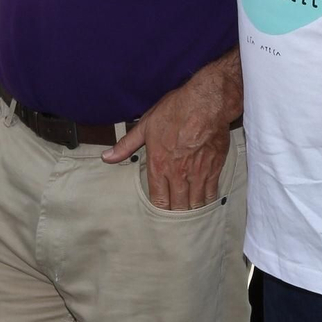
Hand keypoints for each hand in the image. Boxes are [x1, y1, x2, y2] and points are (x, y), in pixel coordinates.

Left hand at [101, 67, 233, 209]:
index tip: (159, 212)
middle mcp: (179, 174)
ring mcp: (198, 174)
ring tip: (188, 213)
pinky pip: (211, 193)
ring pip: (195, 203)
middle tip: (174, 218)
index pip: (158, 199)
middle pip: (177, 206)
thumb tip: (107, 157)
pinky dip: (207, 201)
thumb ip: (126, 145)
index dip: (159, 209)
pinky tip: (205, 202)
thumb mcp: (145, 126)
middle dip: (175, 213)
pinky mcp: (214, 168)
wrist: (205, 103)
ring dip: (191, 210)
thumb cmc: (175, 111)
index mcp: (159, 165)